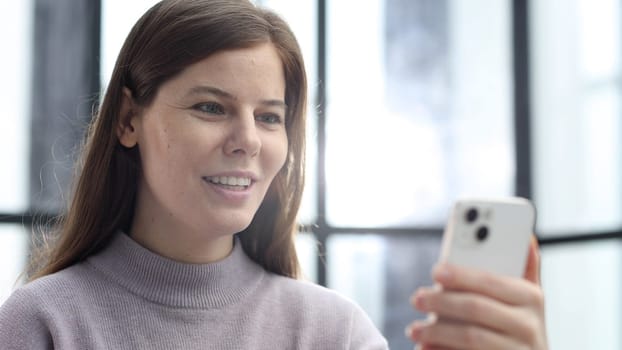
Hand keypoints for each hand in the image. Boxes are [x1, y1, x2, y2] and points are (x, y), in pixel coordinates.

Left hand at [406, 236, 547, 349]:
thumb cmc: (519, 324)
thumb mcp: (526, 297)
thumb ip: (523, 268)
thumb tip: (525, 236)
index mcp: (531, 297)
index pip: (490, 281)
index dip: (461, 275)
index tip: (436, 271)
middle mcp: (528, 325)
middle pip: (475, 308)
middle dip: (441, 302)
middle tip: (417, 298)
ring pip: (469, 337)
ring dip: (436, 331)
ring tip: (415, 328)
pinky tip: (425, 347)